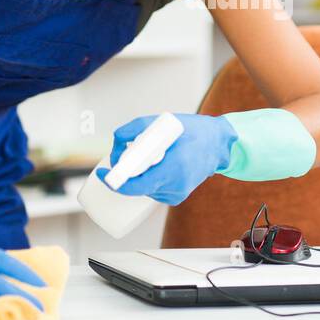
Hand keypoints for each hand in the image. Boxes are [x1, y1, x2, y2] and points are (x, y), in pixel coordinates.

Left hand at [96, 113, 236, 205]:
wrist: (218, 145)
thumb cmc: (191, 131)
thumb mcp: (162, 122)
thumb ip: (135, 128)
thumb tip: (116, 140)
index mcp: (173, 167)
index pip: (135, 185)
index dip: (114, 183)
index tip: (102, 174)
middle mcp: (175, 185)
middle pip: (135, 186)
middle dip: (124, 172)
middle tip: (124, 154)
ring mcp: (176, 194)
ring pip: (142, 188)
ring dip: (138, 174)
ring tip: (150, 156)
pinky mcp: (176, 197)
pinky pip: (151, 190)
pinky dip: (148, 178)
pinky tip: (158, 165)